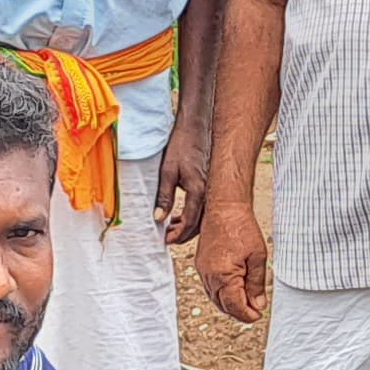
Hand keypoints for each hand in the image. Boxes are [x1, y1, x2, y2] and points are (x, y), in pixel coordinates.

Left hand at [154, 112, 213, 246]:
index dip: (178, 234)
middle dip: (183, 234)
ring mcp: (211, 189)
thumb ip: (164, 197)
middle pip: (199, 224)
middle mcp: (209, 192)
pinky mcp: (210, 185)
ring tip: (170, 229)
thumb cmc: (181, 146)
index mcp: (199, 190)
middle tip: (167, 239)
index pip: (190, 222)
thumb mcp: (167, 171)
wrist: (195, 127)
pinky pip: (204, 207)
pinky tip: (179, 216)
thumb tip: (158, 218)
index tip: (165, 241)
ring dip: (187, 226)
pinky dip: (192, 216)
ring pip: (203, 217)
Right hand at [196, 199, 269, 324]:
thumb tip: (258, 305)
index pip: (234, 305)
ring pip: (215, 298)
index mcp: (223, 275)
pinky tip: (233, 292)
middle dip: (239, 312)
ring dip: (229, 304)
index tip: (258, 315)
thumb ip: (256, 284)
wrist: (224, 208)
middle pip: (223, 305)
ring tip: (246, 304)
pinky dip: (221, 294)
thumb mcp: (257, 257)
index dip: (247, 314)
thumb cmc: (241, 228)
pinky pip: (210, 287)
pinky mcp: (201, 264)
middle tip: (254, 312)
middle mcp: (209, 275)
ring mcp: (202, 270)